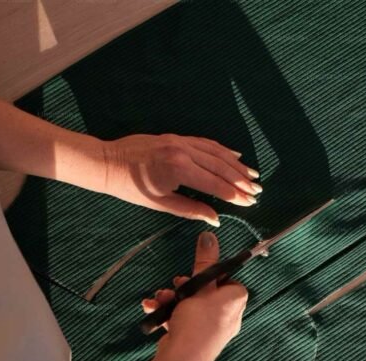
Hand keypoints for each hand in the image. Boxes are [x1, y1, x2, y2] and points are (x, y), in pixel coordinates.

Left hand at [102, 134, 261, 225]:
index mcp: (179, 169)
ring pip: (216, 152)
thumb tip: (216, 218)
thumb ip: (191, 209)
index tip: (250, 202)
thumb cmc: (130, 187)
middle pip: (220, 167)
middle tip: (258, 190)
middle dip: (241, 180)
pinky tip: (236, 155)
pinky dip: (222, 149)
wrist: (107, 161)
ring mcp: (181, 141)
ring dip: (236, 165)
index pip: (215, 184)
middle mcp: (183, 151)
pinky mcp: (177, 137)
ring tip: (253, 175)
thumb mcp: (161, 204)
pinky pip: (206, 142)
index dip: (235, 194)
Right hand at [141, 232, 247, 360]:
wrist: (182, 360)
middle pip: (206, 292)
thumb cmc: (197, 322)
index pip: (228, 279)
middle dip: (184, 286)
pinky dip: (169, 313)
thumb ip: (204, 261)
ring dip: (172, 299)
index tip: (195, 275)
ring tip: (160, 299)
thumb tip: (210, 234)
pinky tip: (153, 309)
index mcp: (236, 300)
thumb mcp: (199, 286)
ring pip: (191, 305)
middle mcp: (229, 315)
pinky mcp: (196, 339)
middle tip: (176, 285)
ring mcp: (212, 329)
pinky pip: (183, 320)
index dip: (210, 275)